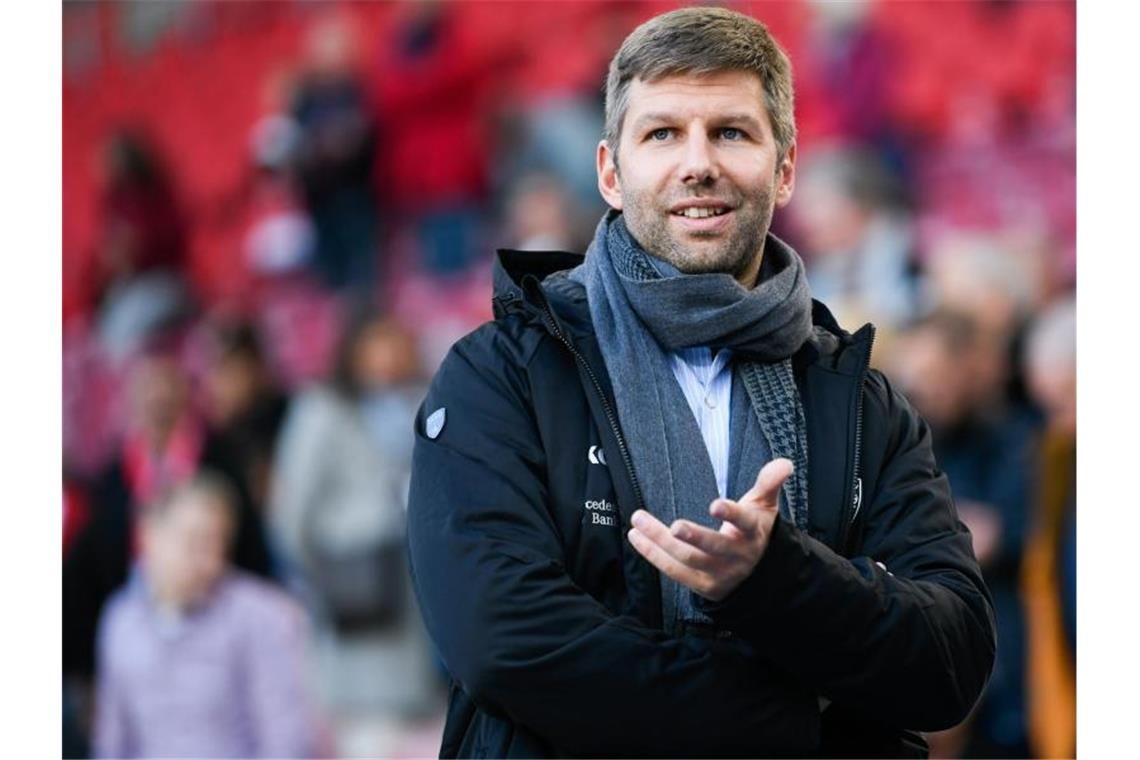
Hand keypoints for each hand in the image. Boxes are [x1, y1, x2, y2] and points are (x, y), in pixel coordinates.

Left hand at [626, 458, 792, 601]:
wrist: (759, 574)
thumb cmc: (756, 531)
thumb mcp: (764, 506)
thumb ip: (769, 482)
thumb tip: (785, 463)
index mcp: (752, 532)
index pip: (744, 522)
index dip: (731, 514)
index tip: (715, 505)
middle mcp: (736, 555)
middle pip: (713, 547)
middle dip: (694, 536)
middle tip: (675, 526)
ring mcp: (719, 573)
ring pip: (688, 559)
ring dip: (660, 541)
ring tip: (639, 521)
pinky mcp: (702, 585)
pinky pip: (674, 571)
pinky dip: (653, 555)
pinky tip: (637, 538)